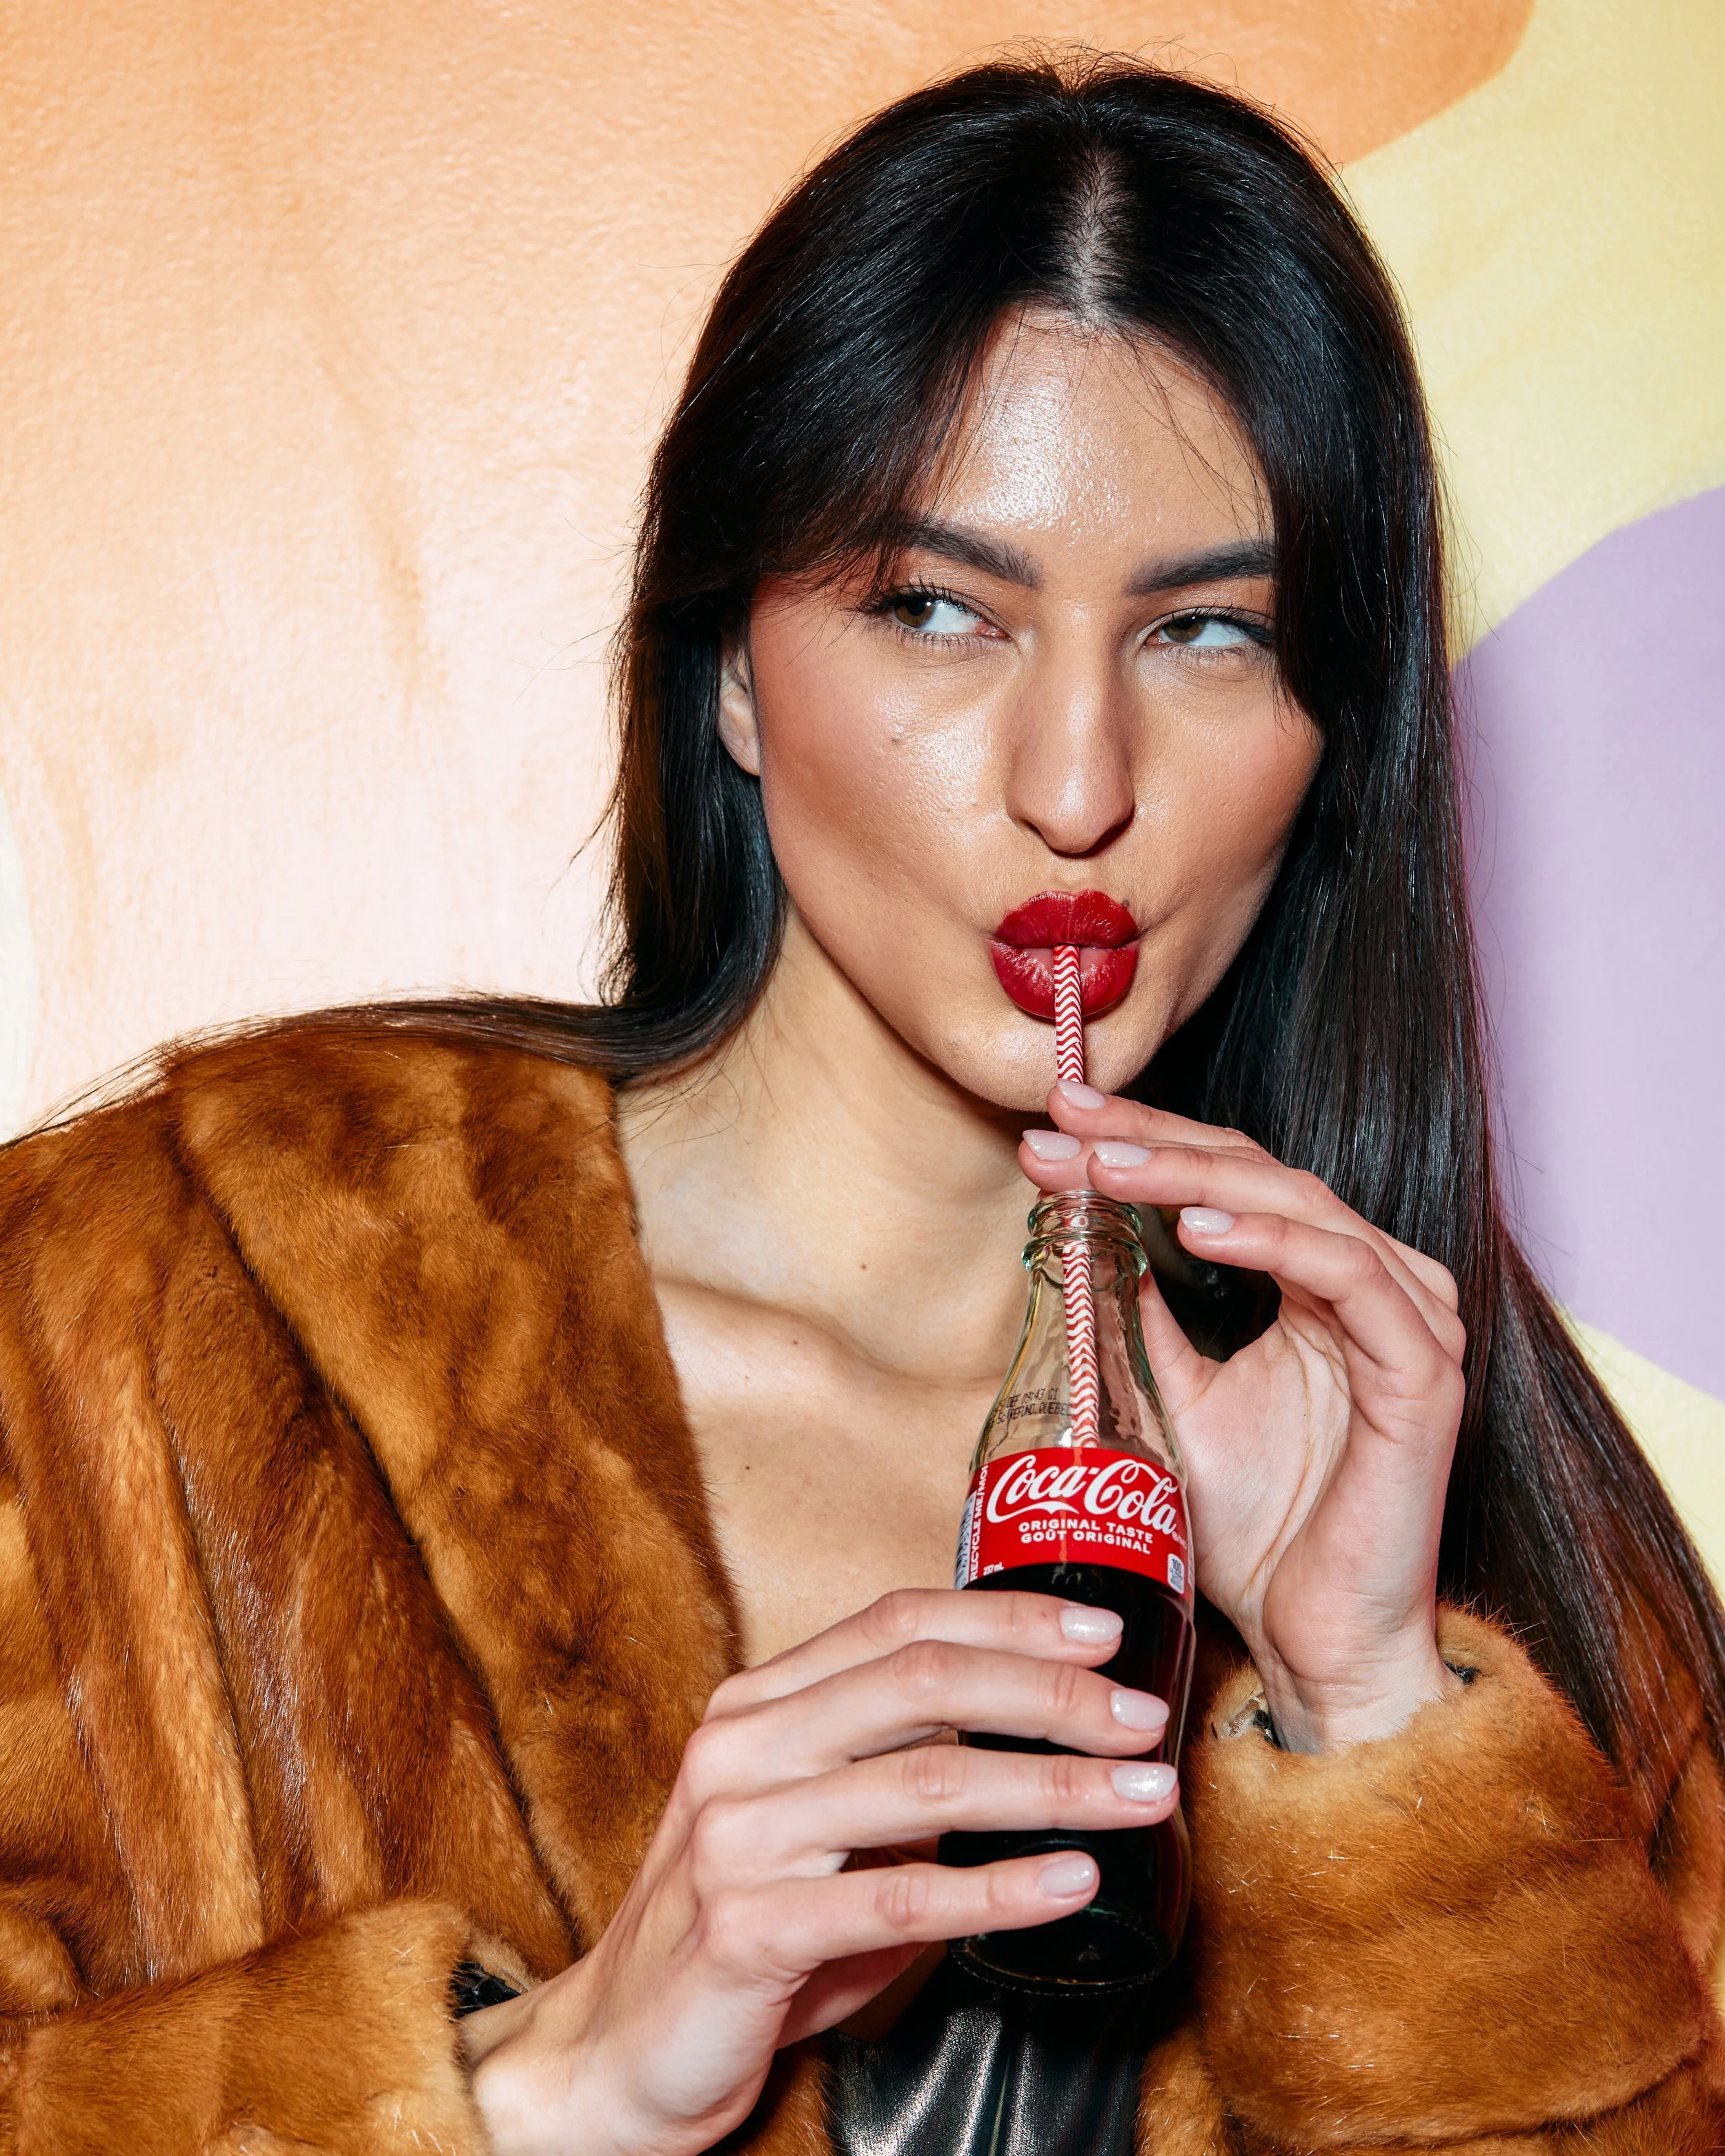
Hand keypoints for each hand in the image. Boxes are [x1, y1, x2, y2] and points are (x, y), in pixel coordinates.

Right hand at [462, 1589, 1178, 2155]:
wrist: (620, 2051)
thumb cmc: (751, 1930)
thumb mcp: (821, 1825)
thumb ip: (900, 1769)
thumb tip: (1047, 1733)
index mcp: (758, 1703)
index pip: (896, 1624)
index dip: (1006, 1618)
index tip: (1101, 1633)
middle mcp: (740, 1748)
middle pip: (921, 1683)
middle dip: (1049, 1694)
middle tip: (1143, 1717)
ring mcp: (737, 1834)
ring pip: (926, 1783)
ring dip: (1053, 1786)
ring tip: (1140, 1794)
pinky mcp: (746, 1929)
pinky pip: (899, 1899)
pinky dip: (999, 1890)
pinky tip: (1071, 1883)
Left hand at [1022, 1088, 1467, 1752]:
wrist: (1317, 1641)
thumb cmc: (1256, 1529)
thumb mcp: (1171, 1401)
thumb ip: (1141, 1320)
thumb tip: (1082, 1240)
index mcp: (1320, 1279)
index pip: (1227, 1180)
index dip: (1139, 1145)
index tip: (1052, 1125)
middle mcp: (1372, 1282)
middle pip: (1255, 1173)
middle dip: (1148, 1143)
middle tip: (1063, 1121)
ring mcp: (1406, 1320)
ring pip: (1297, 1205)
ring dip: (1192, 1178)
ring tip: (1105, 1166)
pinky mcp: (1422, 1371)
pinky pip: (1347, 1275)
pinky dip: (1268, 1241)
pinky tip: (1193, 1227)